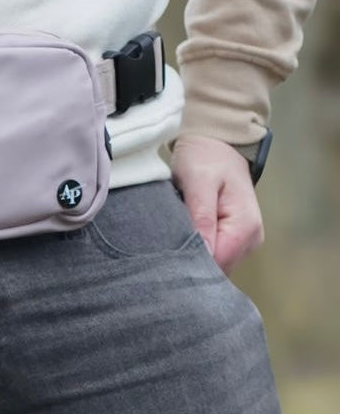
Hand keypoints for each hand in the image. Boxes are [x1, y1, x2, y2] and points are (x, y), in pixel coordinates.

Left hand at [171, 134, 263, 272]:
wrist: (217, 144)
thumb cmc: (205, 158)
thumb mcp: (198, 183)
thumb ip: (201, 217)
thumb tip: (203, 251)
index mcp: (245, 227)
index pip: (217, 263)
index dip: (191, 265)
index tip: (166, 258)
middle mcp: (250, 240)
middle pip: (217, 269)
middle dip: (190, 265)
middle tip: (163, 252)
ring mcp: (244, 242)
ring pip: (215, 266)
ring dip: (193, 259)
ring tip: (172, 242)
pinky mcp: (235, 241)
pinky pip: (214, 256)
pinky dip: (197, 253)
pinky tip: (182, 241)